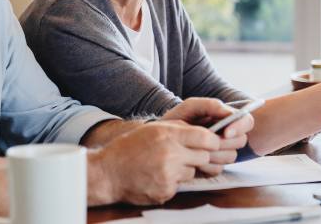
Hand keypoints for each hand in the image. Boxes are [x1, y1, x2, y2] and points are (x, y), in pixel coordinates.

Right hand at [89, 120, 219, 204]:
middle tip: (185, 155)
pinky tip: (156, 177)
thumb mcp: (153, 129)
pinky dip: (172, 182)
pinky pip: (180, 186)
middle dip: (199, 156)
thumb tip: (204, 132)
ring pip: (192, 172)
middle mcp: (170, 154)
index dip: (212, 141)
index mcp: (168, 135)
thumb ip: (179, 128)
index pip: (206, 138)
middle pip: (204, 157)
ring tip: (164, 165)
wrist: (107, 173)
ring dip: (184, 170)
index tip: (211, 143)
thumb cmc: (129, 148)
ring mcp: (168, 175)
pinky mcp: (165, 191)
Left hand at [162, 98, 253, 174]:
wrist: (159, 139)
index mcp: (225, 119)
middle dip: (224, 142)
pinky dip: (206, 165)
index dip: (239, 127)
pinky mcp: (213, 166)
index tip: (225, 132)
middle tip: (207, 141)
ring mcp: (221, 152)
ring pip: (231, 156)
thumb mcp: (190, 107)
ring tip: (197, 149)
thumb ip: (210, 105)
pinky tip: (194, 160)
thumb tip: (229, 113)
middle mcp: (227, 136)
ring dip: (214, 154)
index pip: (247, 121)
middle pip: (241, 141)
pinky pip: (219, 169)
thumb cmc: (176, 120)